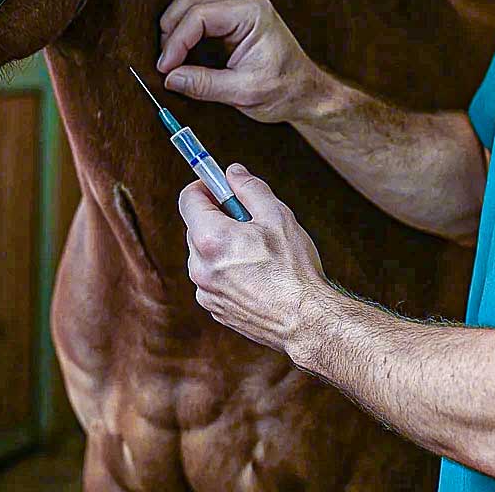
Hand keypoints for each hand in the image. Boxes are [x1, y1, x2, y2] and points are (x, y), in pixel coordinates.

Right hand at [157, 0, 317, 124]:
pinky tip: (183, 58)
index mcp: (252, 14)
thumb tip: (170, 78)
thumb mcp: (244, 92)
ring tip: (172, 61)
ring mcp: (238, 12)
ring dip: (176, 31)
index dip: (177, 41)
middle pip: (192, 0)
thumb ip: (205, 84)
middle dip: (172, 29)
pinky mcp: (232, 23)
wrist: (306, 94)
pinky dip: (185, 36)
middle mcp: (245, 6)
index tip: (166, 67)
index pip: (200, 15)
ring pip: (192, 6)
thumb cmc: (286, 90)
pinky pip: (200, 19)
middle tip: (166, 62)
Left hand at [179, 163, 328, 355]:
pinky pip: (212, 277)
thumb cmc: (294, 269)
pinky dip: (226, 270)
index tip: (219, 185)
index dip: (204, 186)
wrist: (306, 322)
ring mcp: (205, 291)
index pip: (188, 199)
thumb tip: (232, 172)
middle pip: (196, 226)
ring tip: (258, 252)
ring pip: (204, 254)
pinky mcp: (214, 309)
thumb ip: (249, 188)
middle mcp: (200, 266)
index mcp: (211, 238)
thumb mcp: (276, 215)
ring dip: (223, 245)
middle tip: (249, 220)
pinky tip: (256, 275)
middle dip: (217, 217)